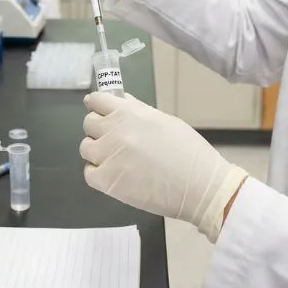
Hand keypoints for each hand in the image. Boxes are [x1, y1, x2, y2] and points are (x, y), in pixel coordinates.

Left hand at [80, 92, 248, 241]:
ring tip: (117, 159)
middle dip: (99, 129)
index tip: (101, 112)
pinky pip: (89, 173)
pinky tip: (115, 174)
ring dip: (97, 151)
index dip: (98, 106)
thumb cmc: (189, 151)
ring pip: (86, 147)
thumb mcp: (164, 121)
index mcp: (129, 113)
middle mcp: (114, 131)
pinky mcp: (107, 181)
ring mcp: (108, 156)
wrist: (200, 186)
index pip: (97, 100)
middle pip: (89, 123)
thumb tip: (120, 101)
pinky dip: (98, 173)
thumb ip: (137, 110)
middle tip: (115, 140)